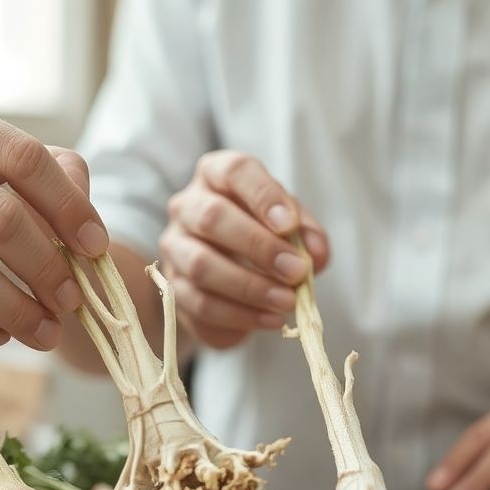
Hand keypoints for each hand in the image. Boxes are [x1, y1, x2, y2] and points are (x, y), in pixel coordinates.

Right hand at [159, 151, 329, 348]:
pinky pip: (201, 303)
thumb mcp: (290, 227)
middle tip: (296, 271)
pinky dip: (240, 315)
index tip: (289, 225)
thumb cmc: (262, 236)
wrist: (228, 278)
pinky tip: (271, 319)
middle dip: (259, 246)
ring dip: (250, 286)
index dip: (263, 195)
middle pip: (212, 217)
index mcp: (216, 175)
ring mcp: (175, 247)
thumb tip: (316, 255)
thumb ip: (306, 235)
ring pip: (201, 265)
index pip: (234, 171)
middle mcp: (187, 206)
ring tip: (287, 301)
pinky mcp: (174, 288)